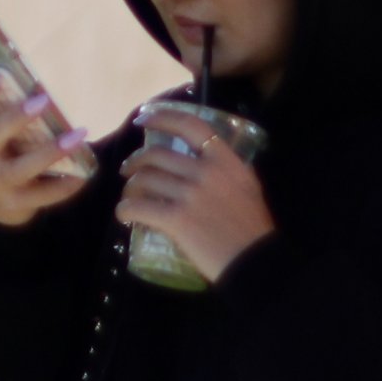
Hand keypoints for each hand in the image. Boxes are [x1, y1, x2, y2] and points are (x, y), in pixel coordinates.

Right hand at [0, 73, 94, 229]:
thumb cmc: (4, 152)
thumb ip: (14, 114)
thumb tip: (45, 93)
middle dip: (15, 118)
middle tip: (43, 100)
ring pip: (20, 168)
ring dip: (50, 152)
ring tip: (78, 135)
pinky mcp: (17, 202)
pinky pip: (42, 194)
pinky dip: (64, 184)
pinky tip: (83, 174)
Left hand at [114, 117, 273, 283]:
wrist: (256, 263)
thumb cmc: (253, 229)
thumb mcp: (248, 187)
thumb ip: (226, 169)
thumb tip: (204, 159)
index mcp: (226, 161)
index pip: (191, 126)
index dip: (162, 117)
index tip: (143, 118)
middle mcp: (206, 172)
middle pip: (156, 154)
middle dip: (135, 161)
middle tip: (129, 170)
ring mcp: (190, 195)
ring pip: (144, 179)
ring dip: (130, 187)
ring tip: (130, 196)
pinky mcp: (177, 219)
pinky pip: (138, 207)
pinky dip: (125, 209)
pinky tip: (125, 215)